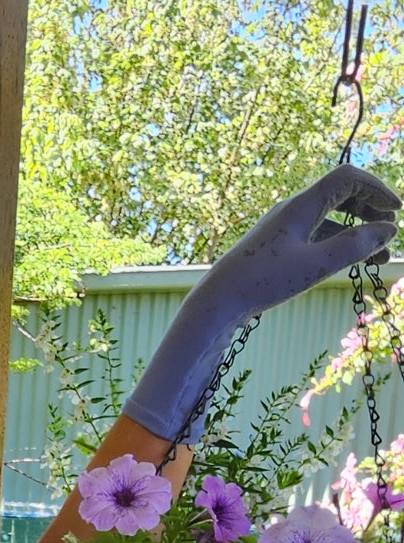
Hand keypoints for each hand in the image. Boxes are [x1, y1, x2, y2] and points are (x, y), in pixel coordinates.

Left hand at [123, 163, 400, 442]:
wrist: (217, 302)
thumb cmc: (263, 281)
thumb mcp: (315, 265)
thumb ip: (354, 245)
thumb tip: (389, 229)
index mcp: (300, 206)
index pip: (346, 178)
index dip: (376, 189)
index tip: (396, 211)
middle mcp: (291, 212)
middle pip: (341, 195)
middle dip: (370, 210)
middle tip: (391, 231)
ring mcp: (283, 230)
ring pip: (330, 221)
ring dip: (357, 233)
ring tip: (381, 257)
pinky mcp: (278, 249)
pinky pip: (317, 237)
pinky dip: (338, 245)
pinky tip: (352, 263)